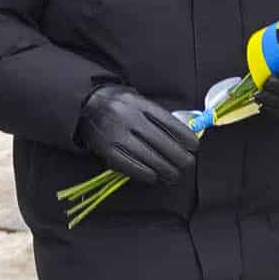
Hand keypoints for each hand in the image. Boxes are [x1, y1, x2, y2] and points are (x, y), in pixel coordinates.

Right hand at [76, 84, 200, 185]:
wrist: (84, 105)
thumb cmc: (119, 105)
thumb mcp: (138, 102)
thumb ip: (157, 117)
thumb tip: (181, 138)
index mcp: (139, 103)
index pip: (167, 122)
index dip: (184, 136)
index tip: (194, 147)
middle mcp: (127, 117)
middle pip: (160, 141)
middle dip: (178, 157)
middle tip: (187, 165)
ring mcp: (115, 133)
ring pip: (147, 156)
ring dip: (164, 169)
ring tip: (174, 175)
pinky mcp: (105, 148)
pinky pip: (128, 165)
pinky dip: (143, 173)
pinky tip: (153, 177)